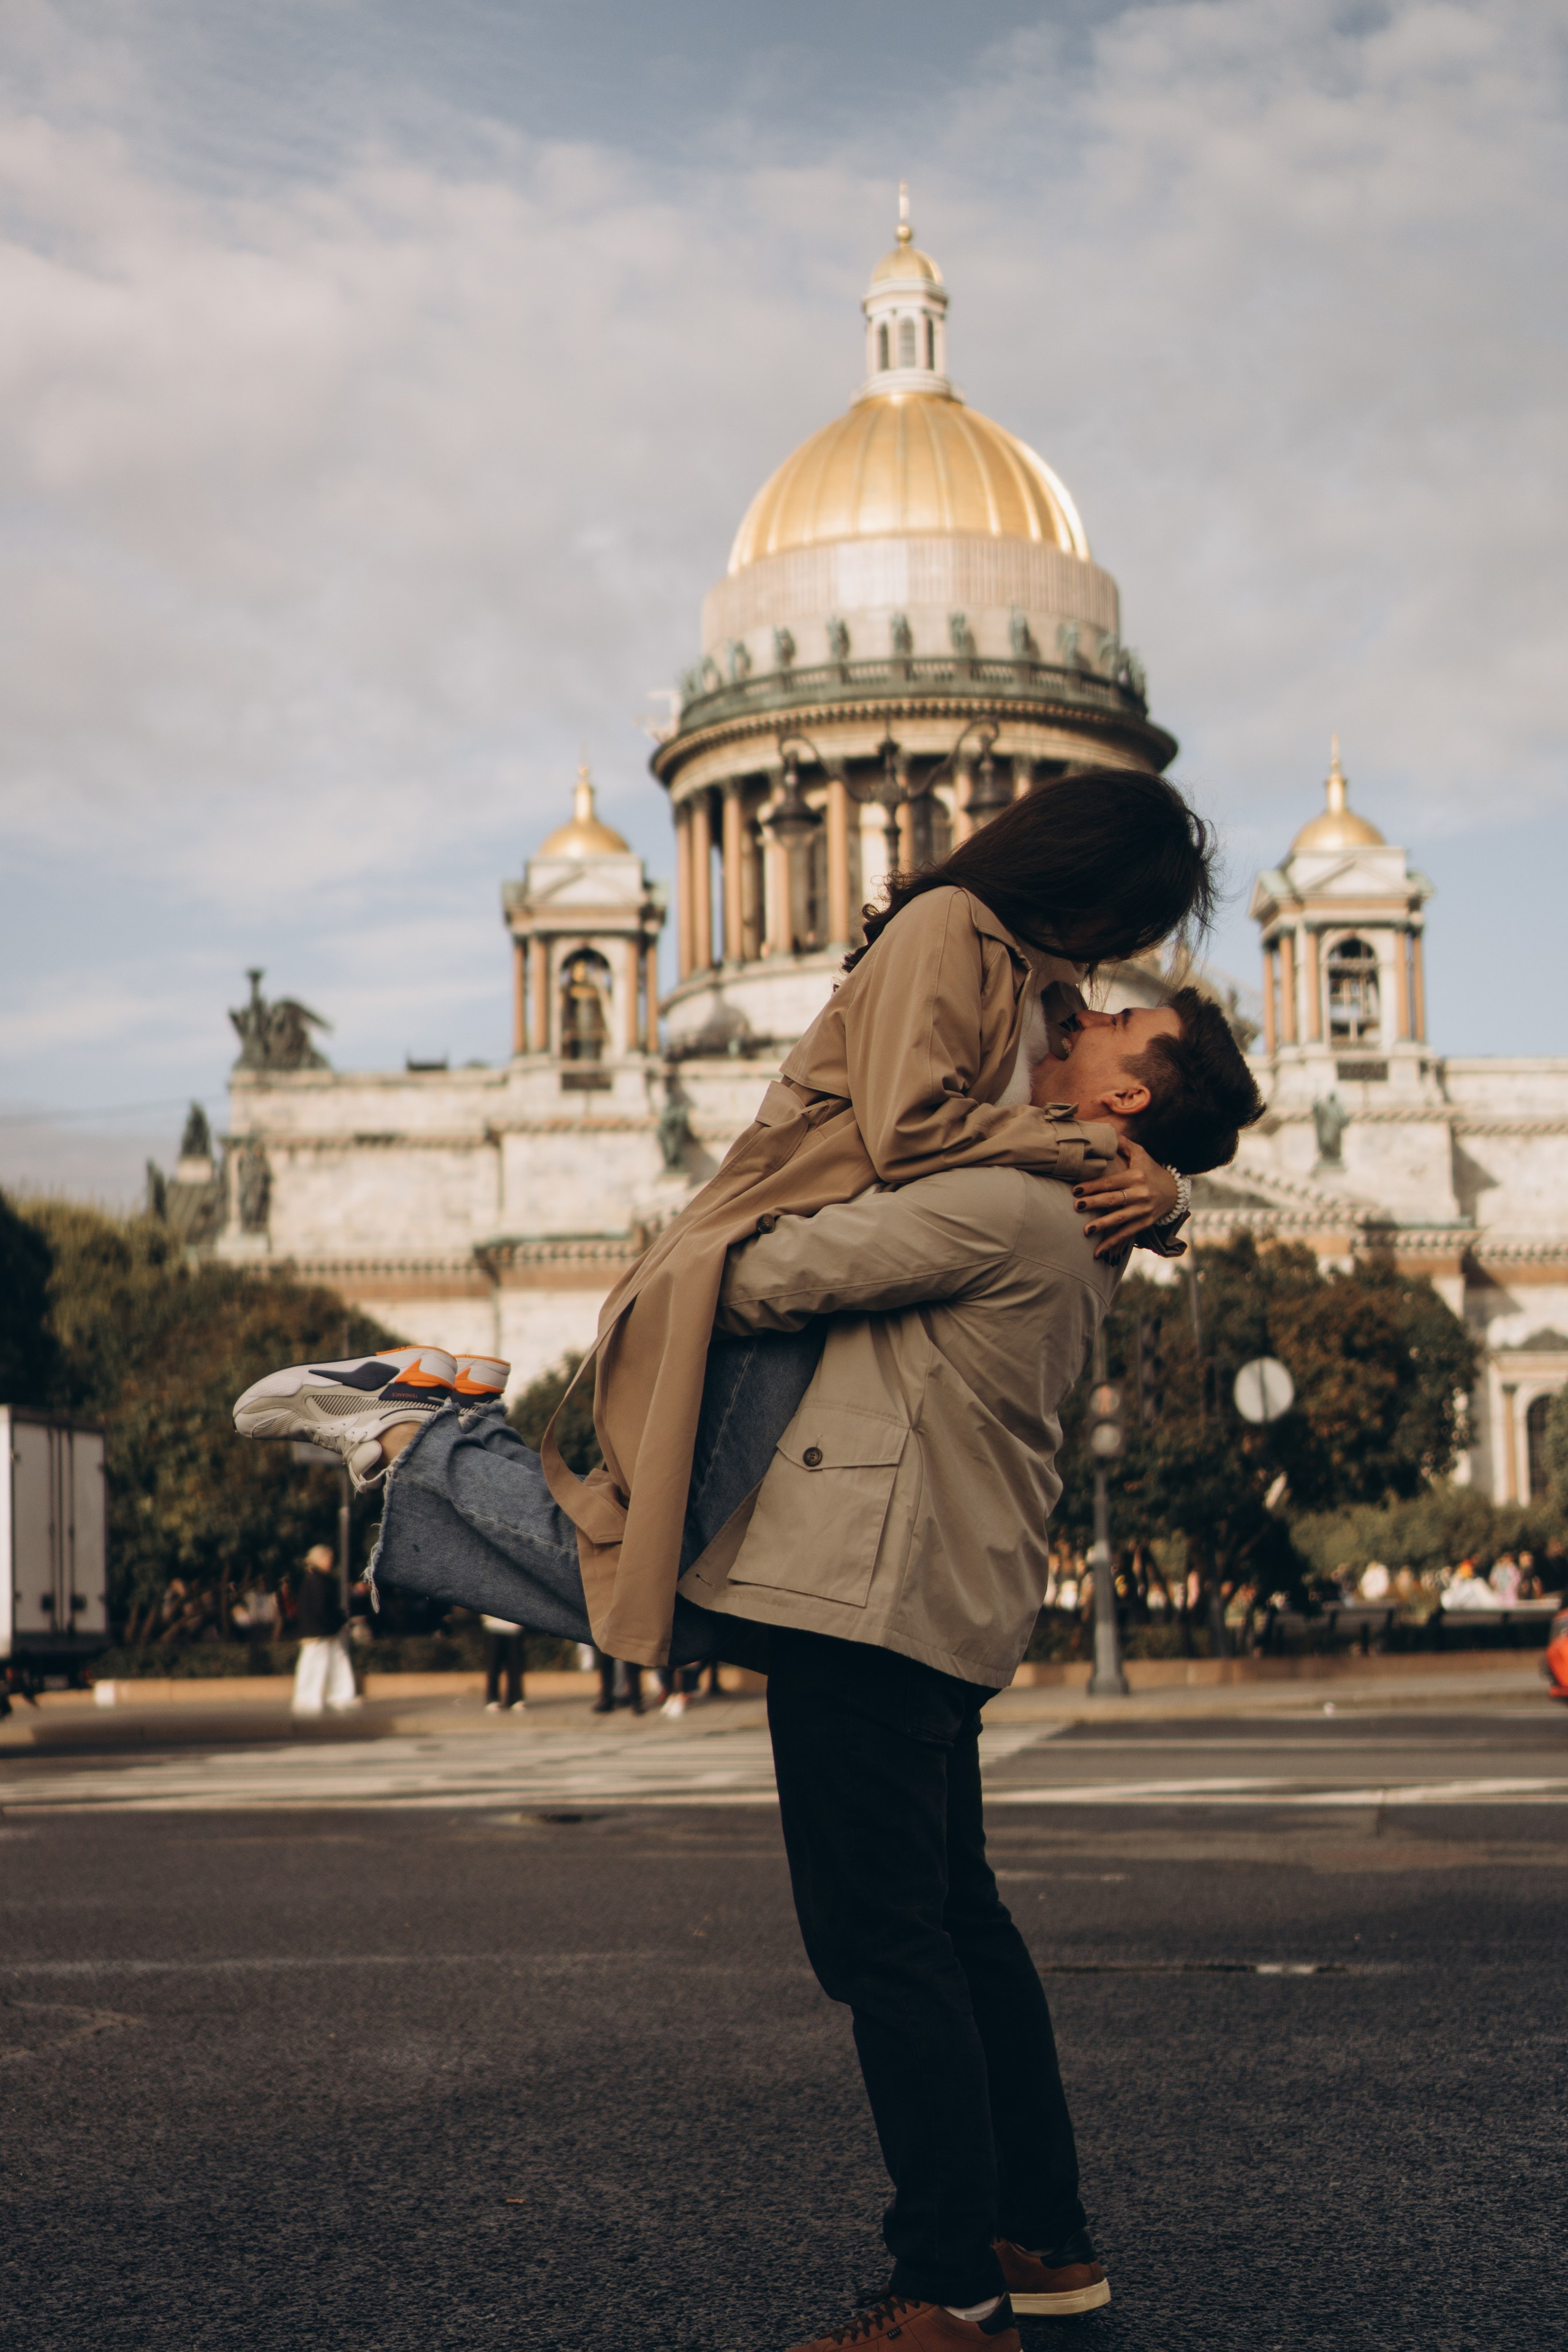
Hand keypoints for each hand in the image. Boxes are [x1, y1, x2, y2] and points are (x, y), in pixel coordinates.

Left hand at [1073, 1141, 1177, 1258]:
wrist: (1174, 1191)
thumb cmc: (1151, 1170)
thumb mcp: (1141, 1154)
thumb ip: (1123, 1144)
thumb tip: (1107, 1130)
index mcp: (1136, 1176)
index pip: (1111, 1182)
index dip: (1093, 1186)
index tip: (1076, 1190)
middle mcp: (1140, 1194)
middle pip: (1113, 1200)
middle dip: (1094, 1203)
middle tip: (1077, 1207)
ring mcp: (1143, 1210)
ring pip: (1120, 1219)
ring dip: (1102, 1225)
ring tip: (1086, 1230)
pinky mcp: (1145, 1223)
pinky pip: (1127, 1234)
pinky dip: (1113, 1243)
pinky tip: (1098, 1252)